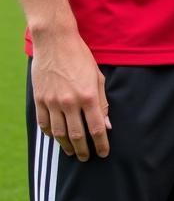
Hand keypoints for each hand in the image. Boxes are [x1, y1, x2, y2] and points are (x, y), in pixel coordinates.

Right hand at [31, 32, 109, 160]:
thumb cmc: (81, 57)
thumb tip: (107, 125)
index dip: (101, 144)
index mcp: (88, 96)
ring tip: (72, 152)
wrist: (56, 42)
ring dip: (67, 146)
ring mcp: (52, 102)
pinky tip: (57, 138)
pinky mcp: (39, 100)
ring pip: (59, 134)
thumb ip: (102, 102)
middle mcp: (70, 102)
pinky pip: (44, 124)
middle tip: (87, 157)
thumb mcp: (97, 76)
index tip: (103, 153)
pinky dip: (51, 134)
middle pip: (77, 135)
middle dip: (83, 150)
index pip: (96, 128)